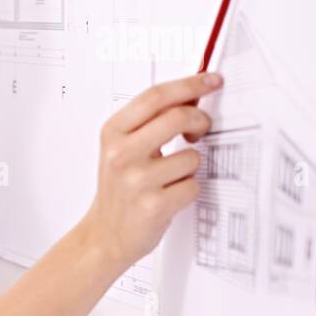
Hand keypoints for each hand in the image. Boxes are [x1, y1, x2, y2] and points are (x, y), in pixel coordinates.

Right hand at [78, 71, 223, 268]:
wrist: (105, 234)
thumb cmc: (119, 189)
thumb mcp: (121, 148)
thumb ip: (150, 122)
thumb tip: (191, 96)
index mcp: (112, 133)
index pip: (155, 97)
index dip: (189, 84)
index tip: (211, 80)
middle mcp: (121, 154)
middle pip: (177, 117)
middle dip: (200, 120)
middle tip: (201, 128)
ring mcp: (137, 180)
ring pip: (192, 157)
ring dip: (190, 167)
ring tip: (171, 178)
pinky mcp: (154, 205)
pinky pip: (193, 186)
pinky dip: (188, 191)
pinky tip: (170, 196)